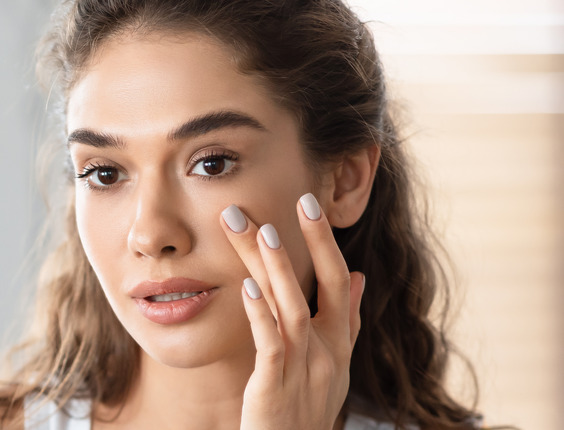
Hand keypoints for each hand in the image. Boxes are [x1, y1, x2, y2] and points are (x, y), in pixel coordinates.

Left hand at [220, 193, 363, 429]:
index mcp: (337, 344)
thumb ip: (347, 322)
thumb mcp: (334, 366)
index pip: (340, 282)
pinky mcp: (275, 388)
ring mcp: (303, 370)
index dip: (326, 242)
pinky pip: (270, 346)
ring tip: (261, 230)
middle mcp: (326, 353)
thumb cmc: (305, 410)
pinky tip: (246, 287)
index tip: (309, 203)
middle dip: (310, 242)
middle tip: (296, 199)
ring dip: (278, 268)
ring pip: (294, 310)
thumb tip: (360, 276)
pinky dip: (260, 314)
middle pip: (320, 288)